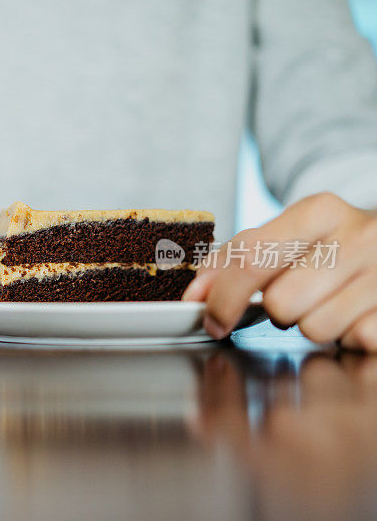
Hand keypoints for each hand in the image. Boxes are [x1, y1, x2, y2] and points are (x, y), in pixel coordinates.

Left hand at [183, 192, 376, 349]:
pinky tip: (355, 315)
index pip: (250, 258)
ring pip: (314, 328)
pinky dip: (348, 337)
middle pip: (281, 302)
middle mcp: (357, 237)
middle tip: (298, 297)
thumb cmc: (333, 245)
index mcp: (319, 211)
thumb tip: (195, 293)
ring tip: (329, 304)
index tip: (211, 319)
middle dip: (278, 310)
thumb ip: (236, 258)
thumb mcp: (288, 235)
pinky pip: (354, 342)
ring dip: (313, 325)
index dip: (221, 297)